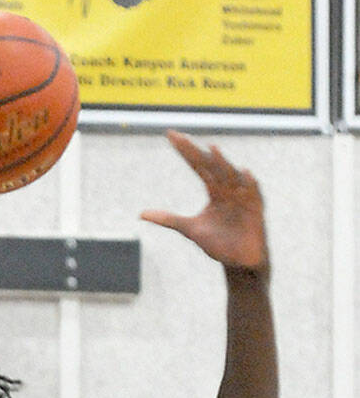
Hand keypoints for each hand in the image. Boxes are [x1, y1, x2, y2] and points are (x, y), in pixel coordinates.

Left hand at [141, 130, 267, 272]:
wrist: (238, 261)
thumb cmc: (218, 242)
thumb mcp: (189, 228)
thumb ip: (167, 219)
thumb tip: (141, 214)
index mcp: (215, 190)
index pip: (198, 166)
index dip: (185, 152)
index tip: (171, 136)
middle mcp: (228, 189)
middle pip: (210, 166)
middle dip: (195, 152)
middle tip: (180, 137)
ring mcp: (242, 197)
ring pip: (231, 176)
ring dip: (222, 163)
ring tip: (211, 149)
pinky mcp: (255, 210)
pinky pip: (254, 194)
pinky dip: (250, 184)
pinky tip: (244, 173)